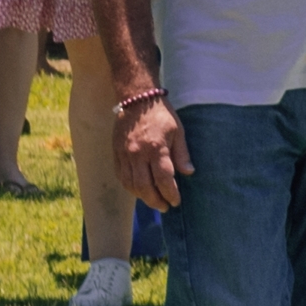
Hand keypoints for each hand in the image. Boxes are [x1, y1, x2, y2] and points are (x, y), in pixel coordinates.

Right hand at [117, 88, 188, 210]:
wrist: (137, 98)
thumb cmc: (161, 114)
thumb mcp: (177, 130)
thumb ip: (182, 153)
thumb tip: (189, 173)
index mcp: (156, 147)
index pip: (163, 179)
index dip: (170, 193)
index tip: (176, 201)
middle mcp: (138, 154)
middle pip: (145, 187)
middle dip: (156, 200)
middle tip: (165, 207)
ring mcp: (125, 155)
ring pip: (131, 185)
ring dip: (142, 197)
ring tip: (153, 201)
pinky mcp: (116, 154)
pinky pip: (121, 177)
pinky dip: (130, 187)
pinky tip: (139, 190)